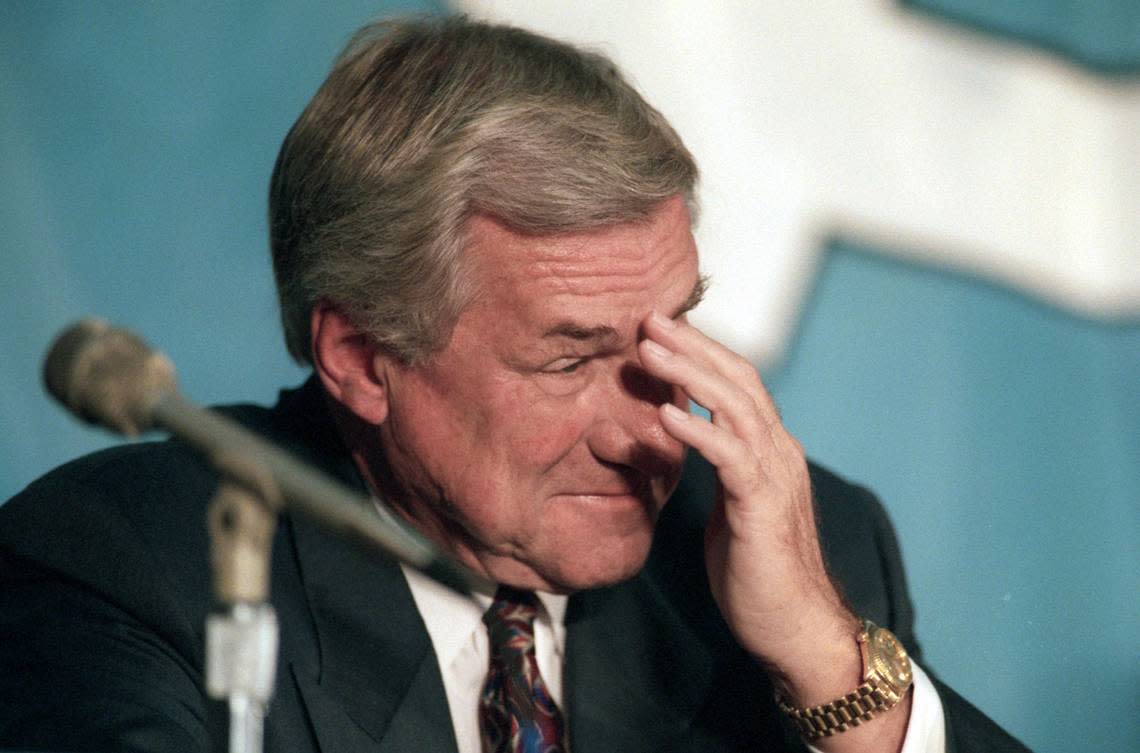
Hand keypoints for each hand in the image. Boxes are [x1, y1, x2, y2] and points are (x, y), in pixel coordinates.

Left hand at [638, 311, 857, 698]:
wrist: (794, 628)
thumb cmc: (757, 573)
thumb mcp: (731, 508)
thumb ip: (718, 470)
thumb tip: (687, 442)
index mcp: (770, 450)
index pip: (738, 384)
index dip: (701, 352)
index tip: (659, 330)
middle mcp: (779, 452)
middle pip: (738, 379)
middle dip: (692, 345)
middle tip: (648, 317)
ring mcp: (775, 476)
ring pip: (736, 406)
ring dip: (689, 373)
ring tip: (648, 350)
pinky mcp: (763, 506)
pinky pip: (730, 457)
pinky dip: (698, 430)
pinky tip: (665, 414)